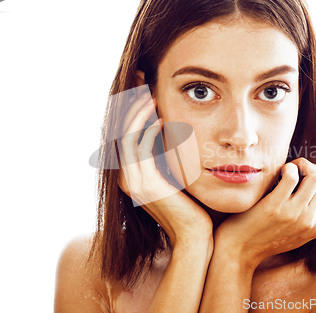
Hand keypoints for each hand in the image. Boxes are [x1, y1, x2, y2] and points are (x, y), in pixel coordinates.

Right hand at [118, 92, 212, 246]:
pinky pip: (140, 148)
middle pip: (121, 130)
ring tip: (152, 95)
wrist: (194, 235)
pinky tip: (162, 118)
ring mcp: (132, 181)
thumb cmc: (191, 206)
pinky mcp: (144, 183)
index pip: (125, 134)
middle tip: (142, 80)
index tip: (143, 88)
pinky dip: (149, 130)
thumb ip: (167, 156)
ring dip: (139, 113)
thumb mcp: (176, 175)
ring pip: (127, 136)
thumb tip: (171, 130)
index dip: (132, 110)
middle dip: (130, 104)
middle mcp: (126, 177)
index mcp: (132, 175)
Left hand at [214, 157, 315, 268]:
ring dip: (300, 164)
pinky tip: (277, 172)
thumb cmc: (264, 236)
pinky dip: (287, 167)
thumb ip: (308, 214)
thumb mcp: (295, 232)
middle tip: (289, 169)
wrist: (239, 251)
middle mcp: (311, 221)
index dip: (313, 175)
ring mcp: (295, 214)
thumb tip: (314, 184)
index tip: (297, 176)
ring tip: (285, 169)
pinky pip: (292, 175)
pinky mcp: (276, 206)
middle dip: (308, 166)